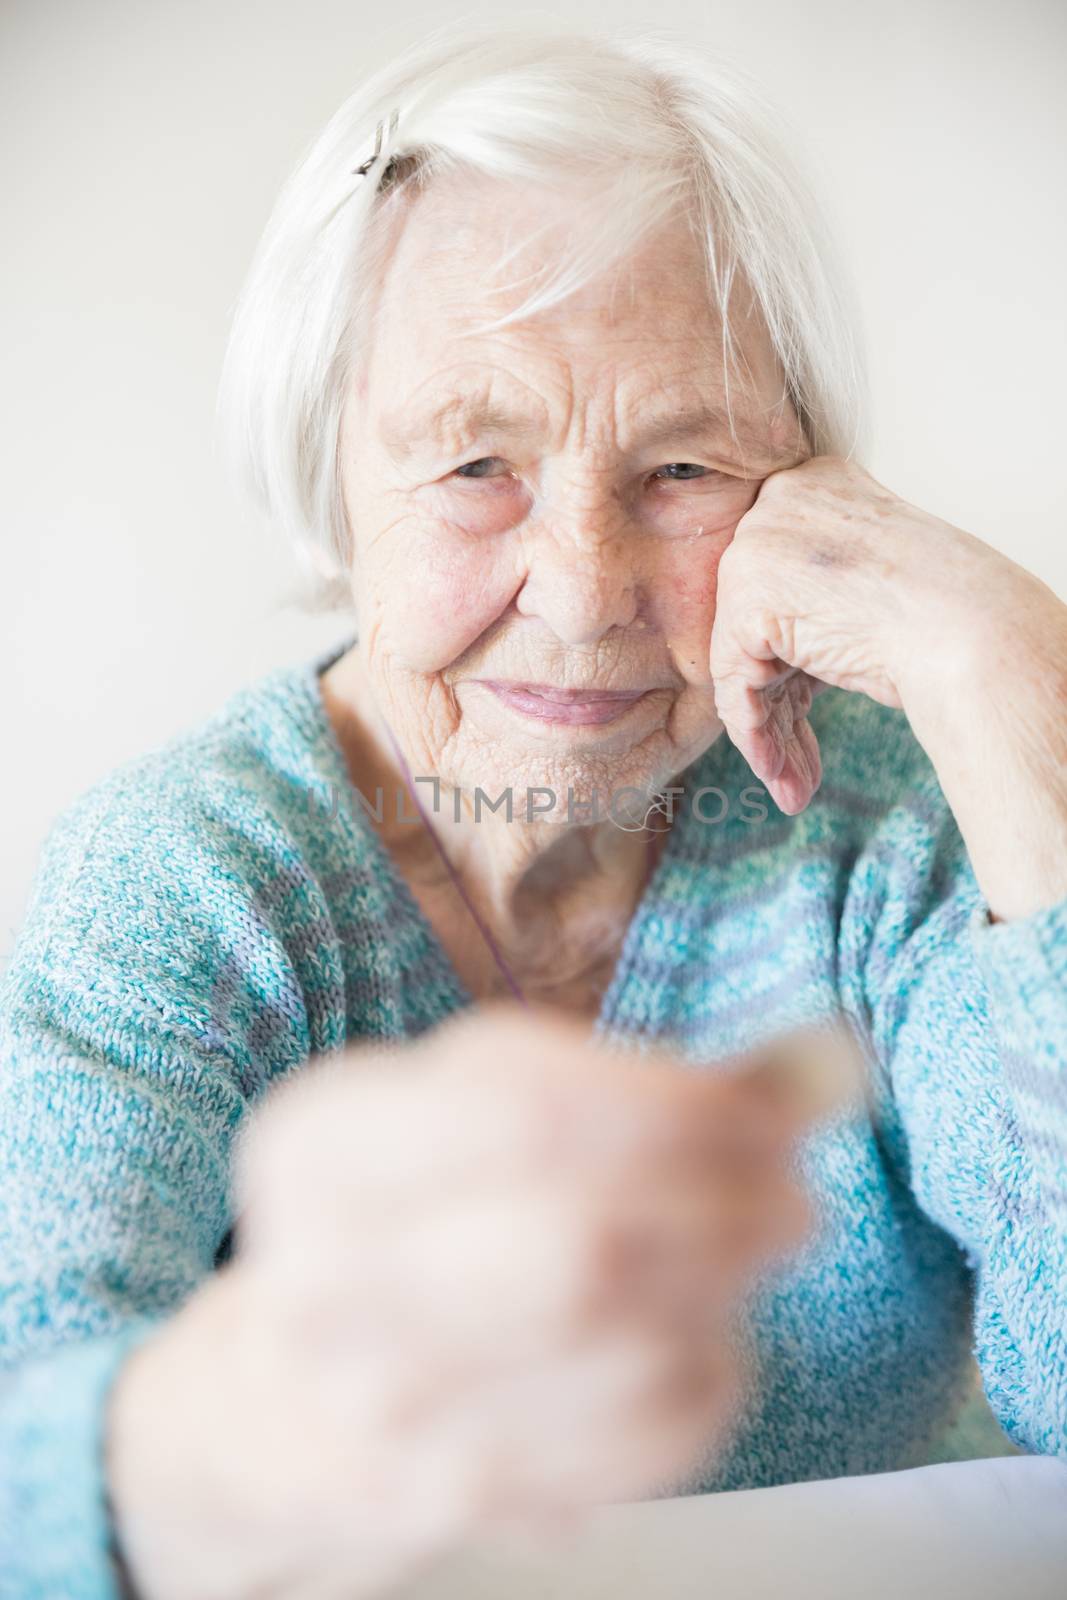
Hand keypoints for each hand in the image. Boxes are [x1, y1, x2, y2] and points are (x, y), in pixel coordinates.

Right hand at [108, 1005, 816, 1599]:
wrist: (280, 1406)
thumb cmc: (413, 1222)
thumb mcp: (471, 1115)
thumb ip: (636, 1086)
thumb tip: (822, 1061)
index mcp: (321, 1144)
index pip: (530, 1109)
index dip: (683, 1108)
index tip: (772, 1110)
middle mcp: (327, 1276)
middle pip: (582, 1243)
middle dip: (723, 1210)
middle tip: (791, 1194)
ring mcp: (382, 1406)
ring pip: (620, 1349)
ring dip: (722, 1290)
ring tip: (748, 1253)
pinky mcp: (448, 1500)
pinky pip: (633, 1444)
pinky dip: (702, 1382)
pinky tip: (700, 1342)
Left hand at [708, 455, 1024, 813]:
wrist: (970, 627)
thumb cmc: (947, 614)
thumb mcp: (870, 587)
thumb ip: (814, 602)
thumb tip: (772, 658)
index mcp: (815, 484)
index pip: (777, 584)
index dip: (790, 660)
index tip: (805, 711)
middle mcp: (777, 500)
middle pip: (755, 623)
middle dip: (779, 703)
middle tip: (798, 762)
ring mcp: (756, 544)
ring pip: (742, 659)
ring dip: (771, 733)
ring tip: (794, 782)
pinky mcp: (745, 594)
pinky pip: (735, 683)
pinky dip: (756, 735)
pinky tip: (786, 775)